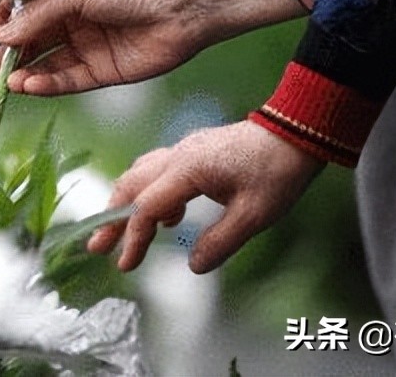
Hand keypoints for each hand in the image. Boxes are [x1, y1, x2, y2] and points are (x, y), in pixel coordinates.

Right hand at [0, 0, 197, 93]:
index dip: (5, 20)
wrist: (181, 6)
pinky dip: (47, 84)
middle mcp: (73, 17)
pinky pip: (68, 80)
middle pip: (33, 38)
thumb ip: (38, 15)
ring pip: (47, 62)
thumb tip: (1, 38)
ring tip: (6, 83)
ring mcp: (87, 44)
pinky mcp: (102, 70)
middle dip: (9, 55)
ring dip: (25, 72)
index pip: (25, 6)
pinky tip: (29, 86)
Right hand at [87, 121, 323, 272]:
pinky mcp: (194, 151)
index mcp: (187, 170)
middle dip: (111, 217)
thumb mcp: (254, 215)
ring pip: (140, 174)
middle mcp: (178, 156)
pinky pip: (157, 170)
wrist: (296, 131)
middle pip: (130, 185)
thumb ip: (220, 242)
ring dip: (126, 202)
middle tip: (98, 246)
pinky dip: (148, 193)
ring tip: (120, 231)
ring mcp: (184, 150)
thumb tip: (192, 265)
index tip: (125, 265)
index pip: (147, 208)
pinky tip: (167, 217)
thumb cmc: (277, 171)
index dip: (133, 238)